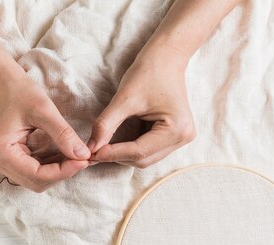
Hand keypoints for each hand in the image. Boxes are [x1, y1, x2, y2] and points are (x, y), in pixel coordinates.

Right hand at [0, 72, 90, 191]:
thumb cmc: (16, 89)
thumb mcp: (43, 110)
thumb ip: (63, 134)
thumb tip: (84, 155)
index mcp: (1, 153)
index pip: (37, 175)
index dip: (63, 171)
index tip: (84, 160)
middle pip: (36, 181)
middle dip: (61, 173)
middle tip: (82, 158)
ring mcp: (1, 161)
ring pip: (35, 178)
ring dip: (57, 170)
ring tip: (76, 155)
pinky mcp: (8, 156)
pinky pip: (32, 168)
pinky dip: (50, 164)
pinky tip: (65, 153)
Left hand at [88, 47, 195, 167]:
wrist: (167, 56)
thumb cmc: (149, 72)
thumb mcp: (124, 99)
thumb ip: (106, 125)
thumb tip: (90, 149)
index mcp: (176, 129)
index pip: (139, 152)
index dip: (112, 154)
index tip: (90, 154)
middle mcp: (183, 138)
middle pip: (143, 159)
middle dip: (117, 156)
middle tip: (94, 151)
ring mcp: (181, 139)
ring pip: (145, 158)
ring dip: (123, 154)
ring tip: (103, 145)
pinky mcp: (174, 136)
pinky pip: (148, 150)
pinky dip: (131, 148)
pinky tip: (118, 140)